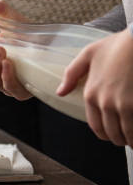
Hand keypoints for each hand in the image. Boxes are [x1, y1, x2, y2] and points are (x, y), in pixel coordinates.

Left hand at [57, 29, 132, 146]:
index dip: (104, 134)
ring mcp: (122, 105)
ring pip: (126, 134)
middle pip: (111, 133)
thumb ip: (72, 73)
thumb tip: (60, 92)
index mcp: (90, 94)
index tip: (110, 135)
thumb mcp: (88, 54)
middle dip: (118, 138)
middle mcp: (105, 103)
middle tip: (124, 137)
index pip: (95, 126)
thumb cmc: (117, 45)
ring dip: (130, 139)